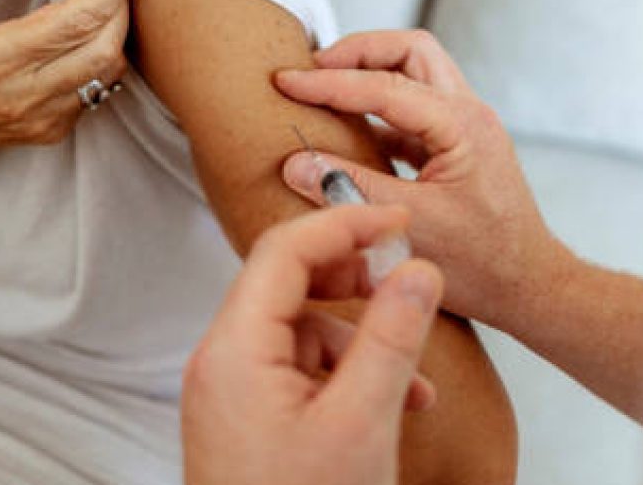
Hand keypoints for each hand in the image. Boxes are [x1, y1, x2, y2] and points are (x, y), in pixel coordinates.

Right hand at [0, 0, 140, 173]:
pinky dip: (102, 58)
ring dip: (117, 32)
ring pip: (107, 72)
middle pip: (103, 49)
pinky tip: (88, 36)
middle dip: (122, 6)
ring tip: (109, 0)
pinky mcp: (54, 131)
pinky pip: (96, 90)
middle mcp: (24, 94)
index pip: (73, 22)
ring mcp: (44, 119)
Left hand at [182, 206, 443, 484]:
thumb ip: (392, 336)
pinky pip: (301, 371)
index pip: (285, 251)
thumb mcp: (363, 421)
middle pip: (288, 284)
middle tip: (406, 280)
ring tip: (413, 378)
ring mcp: (234, 393)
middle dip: (354, 280)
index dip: (346, 223)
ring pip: (302, 330)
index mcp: (235, 350)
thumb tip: (419, 269)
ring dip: (362, 339)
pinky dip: (347, 375)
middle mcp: (223, 362)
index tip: (401, 219)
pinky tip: (393, 404)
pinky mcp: (250, 420)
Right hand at [275, 30, 560, 326]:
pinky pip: (413, 109)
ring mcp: (466, 128)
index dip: (329, 82)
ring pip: (414, 73)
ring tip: (326, 88)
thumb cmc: (484, 264)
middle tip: (313, 68)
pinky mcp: (457, 147)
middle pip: (409, 51)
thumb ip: (351, 188)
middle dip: (357, 51)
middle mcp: (469, 114)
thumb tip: (297, 164)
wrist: (527, 287)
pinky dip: (378, 109)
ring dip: (370, 73)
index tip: (288, 81)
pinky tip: (348, 131)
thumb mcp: (409, 226)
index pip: (384, 86)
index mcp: (462, 126)